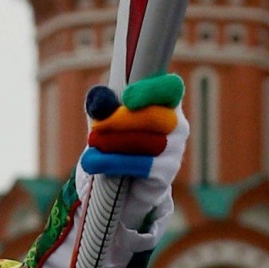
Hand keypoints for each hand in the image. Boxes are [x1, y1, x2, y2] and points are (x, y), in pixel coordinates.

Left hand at [81, 74, 187, 188]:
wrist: (121, 179)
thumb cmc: (116, 135)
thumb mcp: (105, 114)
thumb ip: (102, 102)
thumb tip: (99, 100)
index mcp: (166, 101)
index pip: (171, 88)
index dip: (151, 91)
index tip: (126, 97)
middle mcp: (177, 123)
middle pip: (153, 117)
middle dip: (120, 121)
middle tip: (95, 128)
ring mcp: (175, 149)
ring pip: (146, 143)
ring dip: (113, 143)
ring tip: (92, 145)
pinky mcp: (167, 172)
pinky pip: (143, 166)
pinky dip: (115, 163)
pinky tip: (94, 163)